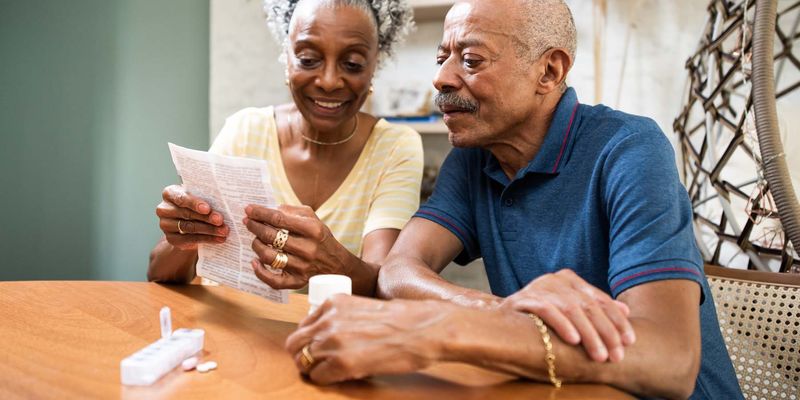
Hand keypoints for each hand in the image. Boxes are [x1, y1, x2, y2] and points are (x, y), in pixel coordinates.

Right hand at [155, 185, 227, 249]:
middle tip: (221, 220)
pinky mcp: (171, 239)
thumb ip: (206, 197)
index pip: (181, 197)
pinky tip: (219, 239)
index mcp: (170, 193)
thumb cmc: (197, 205)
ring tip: (223, 231)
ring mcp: (165, 225)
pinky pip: (190, 240)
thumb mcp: (199, 198)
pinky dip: (207, 239)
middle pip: (187, 214)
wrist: (189, 224)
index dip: (194, 203)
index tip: (207, 209)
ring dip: (209, 230)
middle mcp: (164, 209)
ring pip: (189, 228)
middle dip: (206, 218)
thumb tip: (224, 202)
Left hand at [244, 204, 351, 289]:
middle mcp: (308, 248)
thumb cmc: (321, 238)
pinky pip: (273, 280)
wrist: (338, 265)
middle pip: (271, 236)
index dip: (260, 213)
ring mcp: (303, 267)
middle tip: (247, 222)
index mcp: (312, 229)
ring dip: (256, 246)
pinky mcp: (298, 281)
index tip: (248, 209)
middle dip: (255, 227)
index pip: (279, 219)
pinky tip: (255, 262)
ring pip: (269, 257)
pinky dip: (260, 272)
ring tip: (255, 240)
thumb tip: (270, 209)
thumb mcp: (314, 219)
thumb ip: (292, 211)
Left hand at [285, 295, 444, 383]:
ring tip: (329, 371)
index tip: (316, 347)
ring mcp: (333, 342)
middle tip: (316, 363)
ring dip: (313, 369)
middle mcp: (328, 320)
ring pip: (302, 361)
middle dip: (302, 355)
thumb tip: (330, 335)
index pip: (303, 325)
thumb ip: (343, 317)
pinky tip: (339, 377)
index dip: (308, 339)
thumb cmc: (402, 320)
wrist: (423, 329)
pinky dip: (325, 380)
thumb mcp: (364, 307)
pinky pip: (317, 377)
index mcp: (333, 303)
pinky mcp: (341, 364)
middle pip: (295, 343)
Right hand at [500, 269, 634, 362]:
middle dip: (606, 333)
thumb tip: (625, 310)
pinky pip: (548, 311)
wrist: (500, 319)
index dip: (617, 321)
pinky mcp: (524, 298)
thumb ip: (595, 308)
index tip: (629, 341)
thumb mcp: (570, 310)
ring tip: (599, 355)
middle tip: (616, 355)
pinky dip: (563, 325)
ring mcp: (540, 287)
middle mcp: (556, 279)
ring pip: (572, 310)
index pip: (600, 300)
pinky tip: (574, 340)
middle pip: (589, 307)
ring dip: (589, 334)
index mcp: (570, 279)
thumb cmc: (540, 317)